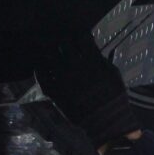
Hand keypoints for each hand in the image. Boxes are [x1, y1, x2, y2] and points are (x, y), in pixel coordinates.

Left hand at [35, 32, 140, 149]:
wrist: (106, 121)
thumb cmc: (113, 96)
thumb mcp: (112, 72)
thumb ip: (100, 58)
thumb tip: (91, 47)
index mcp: (91, 60)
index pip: (81, 37)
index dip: (78, 34)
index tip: (77, 34)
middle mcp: (75, 66)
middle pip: (63, 43)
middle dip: (63, 40)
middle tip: (62, 40)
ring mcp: (63, 79)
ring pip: (49, 56)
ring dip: (50, 51)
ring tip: (51, 50)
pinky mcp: (55, 92)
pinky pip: (41, 76)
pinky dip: (40, 69)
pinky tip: (41, 66)